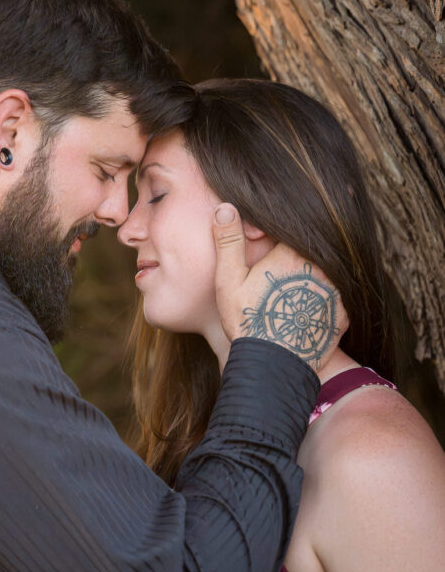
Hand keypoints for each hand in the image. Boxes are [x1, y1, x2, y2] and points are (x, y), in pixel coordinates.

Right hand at [213, 204, 347, 371]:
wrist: (273, 365)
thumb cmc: (248, 321)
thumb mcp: (229, 279)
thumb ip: (229, 241)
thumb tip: (226, 206)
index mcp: (293, 253)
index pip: (290, 233)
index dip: (277, 242)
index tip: (267, 255)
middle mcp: (321, 267)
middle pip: (312, 252)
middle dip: (298, 260)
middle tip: (279, 282)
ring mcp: (336, 291)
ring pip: (328, 273)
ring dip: (314, 278)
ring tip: (294, 295)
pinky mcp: (344, 314)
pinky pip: (338, 298)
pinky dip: (326, 301)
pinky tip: (309, 310)